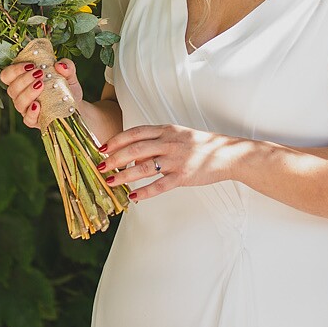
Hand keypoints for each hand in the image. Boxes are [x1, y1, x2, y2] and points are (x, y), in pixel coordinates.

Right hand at [0, 58, 83, 128]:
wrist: (75, 106)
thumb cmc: (66, 88)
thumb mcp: (69, 74)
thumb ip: (67, 66)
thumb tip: (60, 65)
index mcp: (23, 81)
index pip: (7, 75)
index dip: (14, 70)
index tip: (31, 65)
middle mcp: (21, 95)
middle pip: (12, 89)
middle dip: (24, 79)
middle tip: (39, 73)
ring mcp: (26, 109)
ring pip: (18, 103)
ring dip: (28, 93)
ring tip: (41, 85)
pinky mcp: (34, 121)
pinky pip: (27, 119)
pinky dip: (31, 112)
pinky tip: (38, 105)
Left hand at [97, 124, 246, 200]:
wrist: (227, 154)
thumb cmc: (200, 146)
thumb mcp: (177, 136)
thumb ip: (156, 142)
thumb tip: (133, 155)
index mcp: (166, 130)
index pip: (135, 132)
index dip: (116, 140)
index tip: (102, 148)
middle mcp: (170, 142)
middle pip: (135, 149)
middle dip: (114, 158)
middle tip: (100, 167)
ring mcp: (177, 159)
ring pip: (144, 167)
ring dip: (124, 175)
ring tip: (110, 182)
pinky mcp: (184, 176)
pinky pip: (160, 185)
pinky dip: (145, 191)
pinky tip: (133, 196)